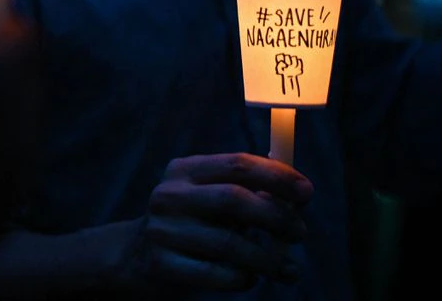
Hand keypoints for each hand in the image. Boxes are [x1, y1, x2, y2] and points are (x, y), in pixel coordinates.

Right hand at [130, 153, 312, 291]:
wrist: (133, 257)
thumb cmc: (189, 223)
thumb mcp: (208, 198)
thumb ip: (246, 192)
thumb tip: (297, 196)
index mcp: (184, 170)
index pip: (237, 163)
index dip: (277, 176)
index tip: (307, 191)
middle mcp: (170, 196)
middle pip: (234, 199)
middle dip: (276, 216)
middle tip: (300, 232)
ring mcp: (163, 231)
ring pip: (228, 243)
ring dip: (268, 258)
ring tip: (289, 269)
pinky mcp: (161, 265)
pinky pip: (215, 274)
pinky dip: (243, 278)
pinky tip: (254, 278)